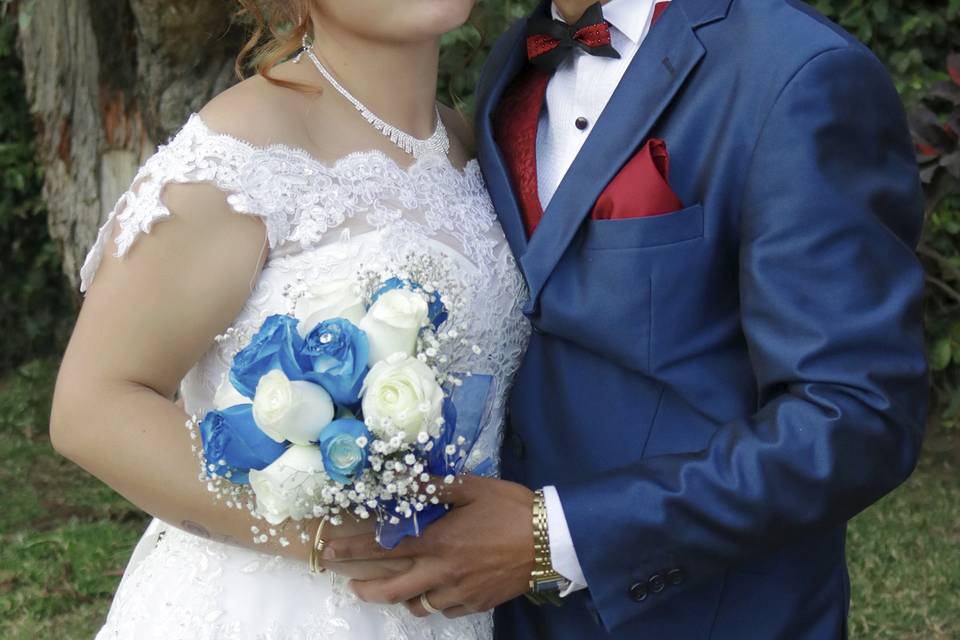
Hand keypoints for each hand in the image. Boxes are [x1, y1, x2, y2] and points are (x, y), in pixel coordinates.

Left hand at [321, 475, 535, 617]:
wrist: (552, 540)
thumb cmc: (511, 508)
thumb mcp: (472, 487)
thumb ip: (434, 485)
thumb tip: (402, 479)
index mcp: (437, 541)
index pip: (382, 549)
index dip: (351, 551)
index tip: (330, 552)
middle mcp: (442, 572)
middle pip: (391, 590)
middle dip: (365, 588)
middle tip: (352, 584)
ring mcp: (459, 592)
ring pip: (418, 605)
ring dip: (401, 598)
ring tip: (396, 588)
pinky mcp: (477, 604)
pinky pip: (445, 610)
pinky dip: (434, 602)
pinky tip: (437, 591)